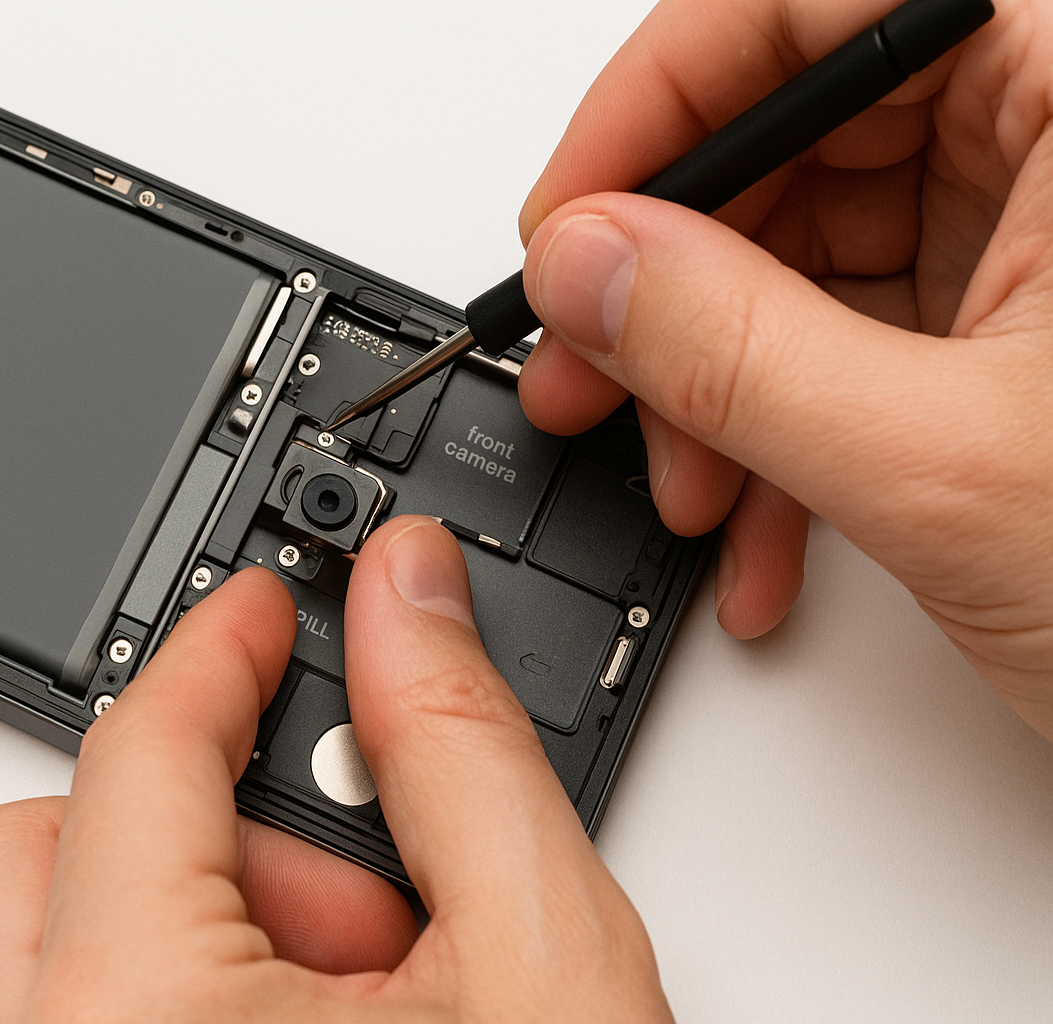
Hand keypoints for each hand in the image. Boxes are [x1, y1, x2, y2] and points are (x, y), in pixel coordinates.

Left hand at [0, 517, 669, 1021]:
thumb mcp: (546, 966)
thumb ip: (468, 754)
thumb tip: (414, 598)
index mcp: (138, 1023)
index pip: (135, 749)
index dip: (221, 645)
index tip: (266, 605)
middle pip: (26, 841)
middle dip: (179, 816)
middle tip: (337, 869)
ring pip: (34, 936)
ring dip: (181, 913)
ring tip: (352, 989)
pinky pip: (53, 1015)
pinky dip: (163, 985)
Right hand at [517, 0, 1052, 738]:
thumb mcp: (944, 465)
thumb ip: (733, 348)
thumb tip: (589, 264)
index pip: (812, 8)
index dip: (659, 104)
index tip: (571, 214)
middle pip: (794, 142)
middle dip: (673, 285)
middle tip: (592, 370)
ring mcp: (1043, 239)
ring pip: (804, 258)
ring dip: (716, 385)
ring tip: (694, 489)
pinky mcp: (1020, 332)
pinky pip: (846, 342)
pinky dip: (779, 433)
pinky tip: (764, 524)